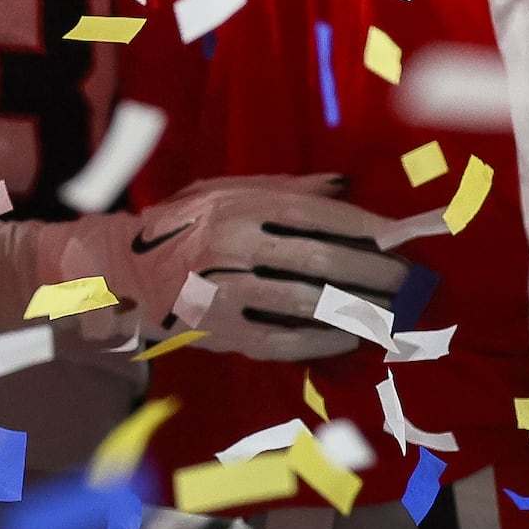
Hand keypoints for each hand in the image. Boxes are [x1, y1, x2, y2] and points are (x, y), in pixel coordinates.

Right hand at [99, 175, 411, 356]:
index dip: (362, 226)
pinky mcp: (220, 332)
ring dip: (356, 309)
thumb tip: (343, 185)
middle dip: (371, 271)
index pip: (313, 214)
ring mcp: (225, 292)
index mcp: (236, 206)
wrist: (121, 273)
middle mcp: (232, 246)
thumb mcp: (221, 192)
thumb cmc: (181, 226)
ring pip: (305, 303)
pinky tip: (347, 340)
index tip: (400, 237)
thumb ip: (282, 188)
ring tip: (391, 313)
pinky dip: (318, 343)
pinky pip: (280, 341)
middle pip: (318, 259)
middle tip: (408, 281)